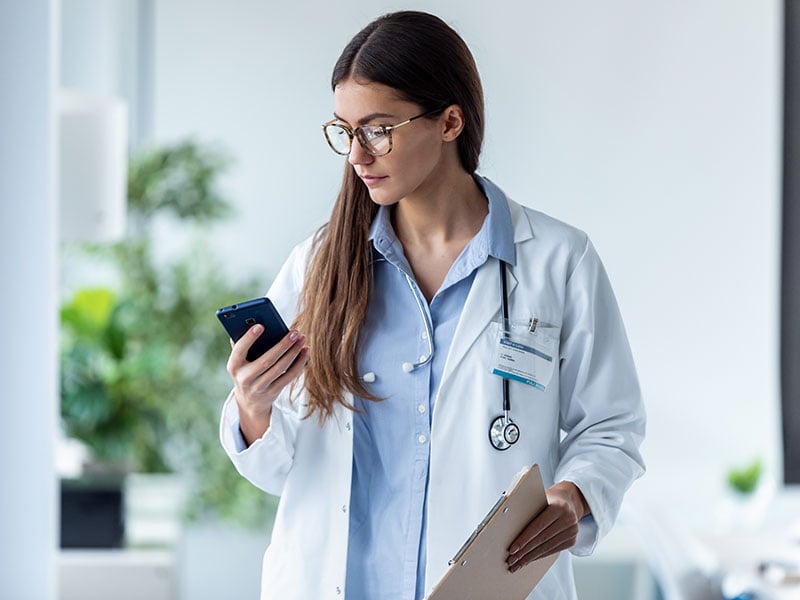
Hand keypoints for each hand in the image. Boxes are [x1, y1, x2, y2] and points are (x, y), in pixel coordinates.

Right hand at [226, 324, 308, 445]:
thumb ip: (243, 344)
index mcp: (233, 366)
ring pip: (280, 368)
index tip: (261, 325)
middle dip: (282, 345)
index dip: (249, 338)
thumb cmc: (246, 371)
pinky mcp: (273, 393)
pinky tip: (305, 351)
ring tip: (301, 339)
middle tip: (294, 332)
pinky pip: (289, 377)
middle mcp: (245, 378)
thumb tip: (252, 323)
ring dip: (293, 352)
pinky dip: (299, 363)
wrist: (249, 401)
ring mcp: (259, 388)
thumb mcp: (240, 361)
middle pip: (267, 360)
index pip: (239, 350)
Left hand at [506, 481, 588, 572]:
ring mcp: (572, 531)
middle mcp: (568, 519)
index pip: (538, 526)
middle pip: (542, 539)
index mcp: (559, 506)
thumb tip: (508, 525)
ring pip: (547, 548)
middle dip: (524, 551)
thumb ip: (528, 509)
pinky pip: (552, 550)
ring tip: (517, 563)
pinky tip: (529, 559)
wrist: (569, 500)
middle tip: (511, 560)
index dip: (524, 539)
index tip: (512, 549)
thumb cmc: (549, 498)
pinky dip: (539, 555)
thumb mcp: (539, 498)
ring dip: (530, 557)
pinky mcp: (572, 540)